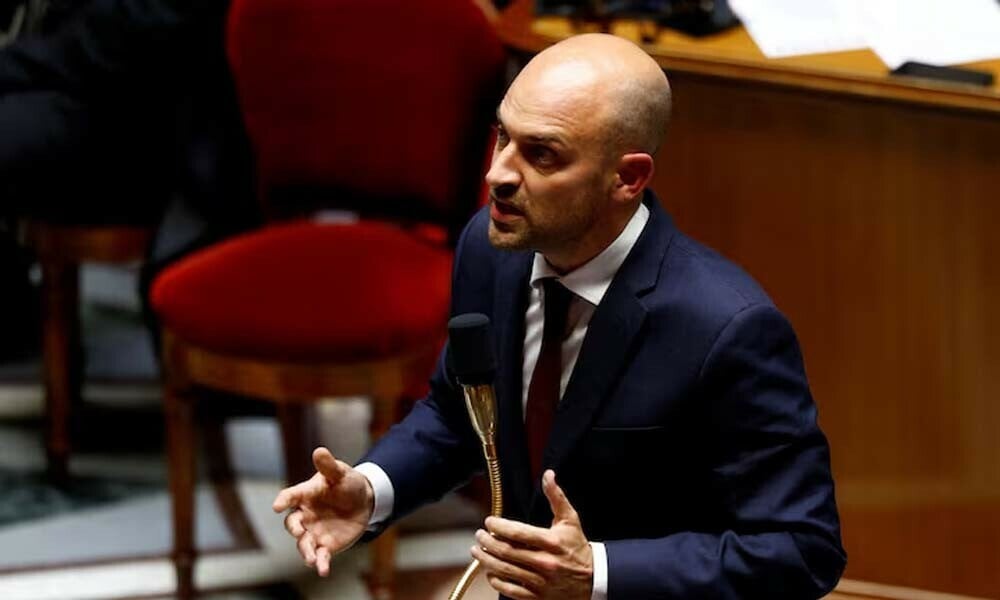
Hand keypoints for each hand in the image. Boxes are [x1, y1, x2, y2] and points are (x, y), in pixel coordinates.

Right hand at [272, 447, 374, 575]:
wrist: (363, 501)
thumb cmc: (347, 483)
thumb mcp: (340, 472)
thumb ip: (328, 465)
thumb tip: (319, 450)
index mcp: (306, 495)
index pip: (290, 496)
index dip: (283, 500)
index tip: (277, 506)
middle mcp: (306, 515)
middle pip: (293, 523)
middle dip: (294, 528)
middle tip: (300, 531)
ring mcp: (314, 531)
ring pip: (303, 544)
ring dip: (305, 551)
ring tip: (310, 558)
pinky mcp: (326, 545)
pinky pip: (320, 556)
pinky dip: (320, 564)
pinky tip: (322, 570)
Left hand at [472, 470, 593, 599]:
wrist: (594, 579)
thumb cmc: (577, 547)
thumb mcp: (570, 519)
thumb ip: (556, 496)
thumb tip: (548, 474)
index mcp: (551, 542)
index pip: (518, 532)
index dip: (499, 526)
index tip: (489, 522)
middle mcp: (545, 562)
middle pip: (507, 552)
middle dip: (488, 542)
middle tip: (479, 535)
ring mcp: (541, 581)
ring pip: (505, 570)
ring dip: (486, 560)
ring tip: (477, 551)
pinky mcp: (538, 596)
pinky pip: (511, 590)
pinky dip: (496, 580)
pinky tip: (491, 571)